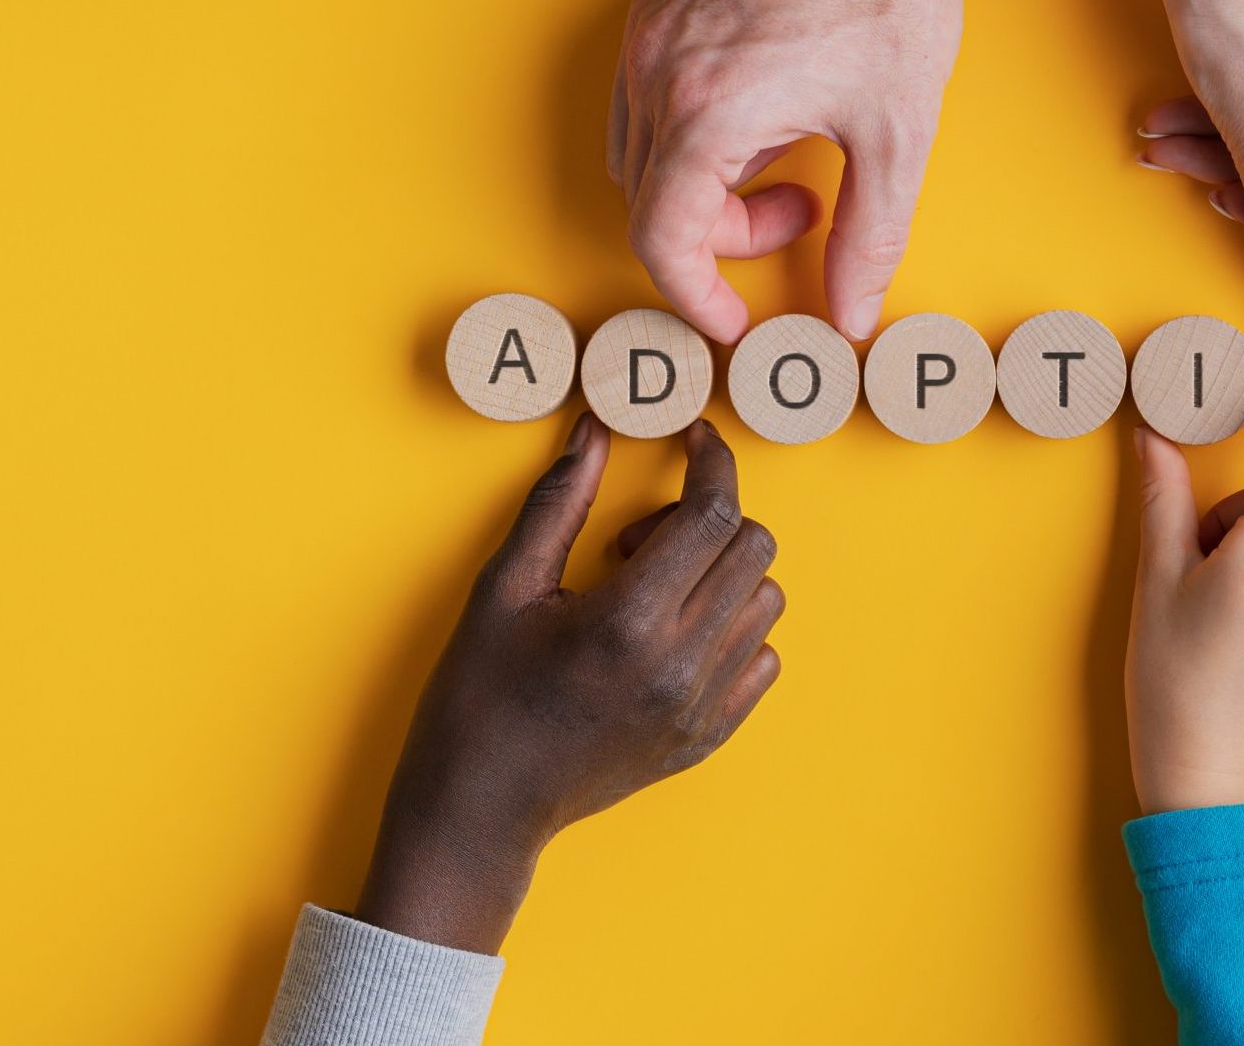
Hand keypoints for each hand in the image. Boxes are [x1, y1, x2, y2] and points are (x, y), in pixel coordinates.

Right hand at [354, 414, 784, 952]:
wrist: (480, 809)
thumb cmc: (479, 697)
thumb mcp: (503, 589)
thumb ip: (558, 503)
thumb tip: (596, 433)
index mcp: (628, 621)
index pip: (714, 514)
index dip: (713, 462)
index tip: (695, 439)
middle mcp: (680, 665)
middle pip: (753, 550)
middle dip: (708, 518)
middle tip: (640, 539)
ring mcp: (701, 707)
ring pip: (764, 602)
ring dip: (720, 575)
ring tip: (649, 594)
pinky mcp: (708, 737)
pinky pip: (761, 659)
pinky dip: (731, 630)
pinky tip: (670, 636)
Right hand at [612, 0, 964, 343]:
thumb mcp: (898, 129)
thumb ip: (870, 234)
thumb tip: (851, 312)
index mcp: (710, 114)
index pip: (663, 240)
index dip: (697, 294)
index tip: (736, 316)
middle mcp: (659, 74)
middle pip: (652, 202)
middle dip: (721, 236)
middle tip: (807, 208)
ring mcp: (649, 32)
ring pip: (642, 151)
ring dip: (703, 183)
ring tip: (789, 155)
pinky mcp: (658, 1)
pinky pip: (646, 95)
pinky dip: (693, 130)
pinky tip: (765, 106)